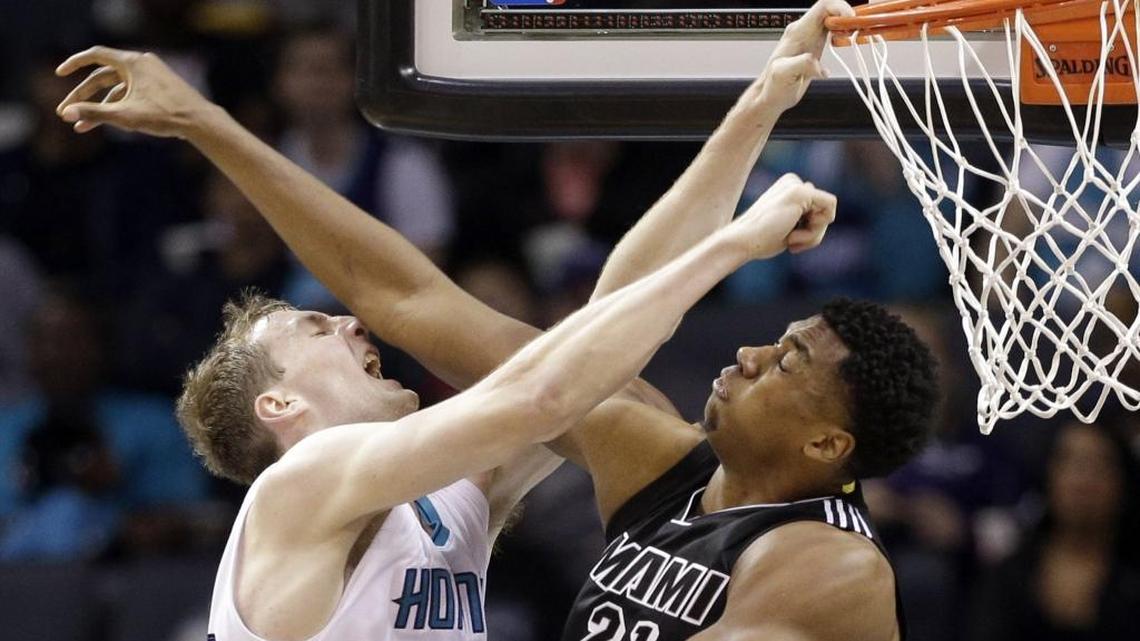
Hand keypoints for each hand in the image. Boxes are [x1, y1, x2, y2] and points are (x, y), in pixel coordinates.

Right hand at [55, 46, 214, 137]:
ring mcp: (152, 76)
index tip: (60, 73)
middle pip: (103, 77)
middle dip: (83, 96)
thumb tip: (66, 113)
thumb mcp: (126, 116)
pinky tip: (109, 124)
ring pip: (117, 89)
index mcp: (133, 63)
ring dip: (100, 107)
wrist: (201, 122)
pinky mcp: (160, 88)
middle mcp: (142, 64)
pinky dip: (119, 107)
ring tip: (83, 126)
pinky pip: (132, 94)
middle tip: (66, 112)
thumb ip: (94, 113)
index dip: (75, 63)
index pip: (96, 55)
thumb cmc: (166, 116)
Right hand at [725, 173, 836, 259]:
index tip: (790, 240)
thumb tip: (829, 213)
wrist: (744, 241)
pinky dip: (816, 230)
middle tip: (791, 241)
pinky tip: (794, 234)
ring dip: (812, 234)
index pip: (818, 208)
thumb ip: (807, 219)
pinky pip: (829, 209)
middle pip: (824, 209)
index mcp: (788, 187)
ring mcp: (796, 184)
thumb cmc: (763, 239)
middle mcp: (792, 182)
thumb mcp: (789, 227)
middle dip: (813, 232)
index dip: (810, 230)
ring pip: (827, 212)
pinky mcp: (801, 191)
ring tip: (791, 239)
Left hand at [755, 0, 855, 112]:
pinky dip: (844, 34)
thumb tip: (818, 64)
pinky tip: (848, 44)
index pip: (823, 6)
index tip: (852, 21)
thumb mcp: (783, 74)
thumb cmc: (772, 86)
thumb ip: (801, 64)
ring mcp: (809, 38)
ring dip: (847, 24)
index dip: (841, 7)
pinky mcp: (814, 46)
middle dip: (847, 16)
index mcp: (797, 32)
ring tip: (856, 36)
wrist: (771, 96)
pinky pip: (832, 31)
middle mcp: (804, 31)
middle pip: (831, 9)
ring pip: (833, 19)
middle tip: (858, 30)